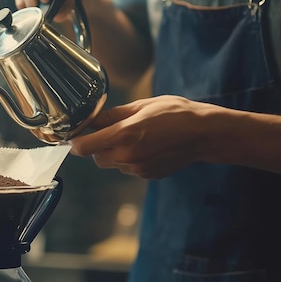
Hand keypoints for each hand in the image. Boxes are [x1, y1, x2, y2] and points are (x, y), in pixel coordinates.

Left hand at [69, 95, 214, 178]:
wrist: (204, 134)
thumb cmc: (175, 113)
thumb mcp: (141, 106)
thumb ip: (112, 115)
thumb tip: (90, 120)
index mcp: (122, 135)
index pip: (82, 147)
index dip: (75, 141)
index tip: (76, 133)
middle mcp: (126, 156)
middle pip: (95, 157)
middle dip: (96, 145)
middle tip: (111, 130)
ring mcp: (137, 169)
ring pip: (111, 163)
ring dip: (113, 152)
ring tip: (134, 136)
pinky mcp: (146, 175)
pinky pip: (127, 168)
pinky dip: (129, 159)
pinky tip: (146, 146)